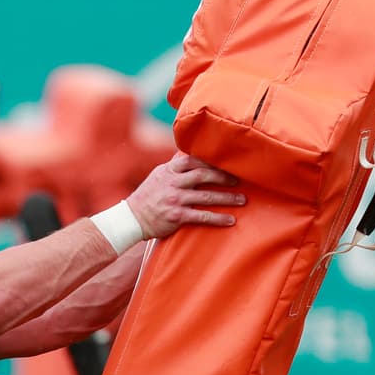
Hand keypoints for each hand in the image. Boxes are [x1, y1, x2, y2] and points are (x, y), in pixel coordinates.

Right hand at [125, 152, 243, 239]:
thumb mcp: (158, 176)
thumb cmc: (148, 197)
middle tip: (239, 180)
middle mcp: (173, 182)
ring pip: (207, 196)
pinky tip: (231, 220)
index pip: (194, 160)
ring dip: (227, 198)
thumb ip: (175, 167)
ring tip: (242, 200)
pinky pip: (202, 216)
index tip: (227, 163)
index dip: (212, 161)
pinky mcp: (177, 215)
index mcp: (169, 171)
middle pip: (204, 175)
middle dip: (224, 177)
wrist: (131, 218)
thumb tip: (190, 154)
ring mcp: (175, 199)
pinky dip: (218, 218)